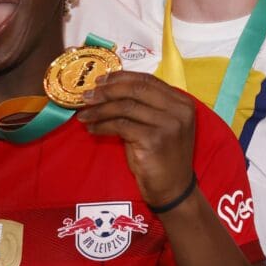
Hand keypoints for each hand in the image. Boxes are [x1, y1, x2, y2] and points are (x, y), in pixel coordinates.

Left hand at [77, 72, 198, 209]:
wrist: (172, 188)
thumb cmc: (162, 157)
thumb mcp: (159, 126)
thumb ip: (145, 107)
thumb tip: (110, 90)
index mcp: (181, 102)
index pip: (148, 80)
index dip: (122, 78)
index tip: (100, 80)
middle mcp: (179, 109)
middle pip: (136, 89)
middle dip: (107, 91)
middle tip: (87, 96)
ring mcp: (168, 124)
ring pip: (126, 107)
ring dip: (100, 110)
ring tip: (84, 114)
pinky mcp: (155, 139)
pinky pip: (121, 126)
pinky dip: (103, 126)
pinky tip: (92, 129)